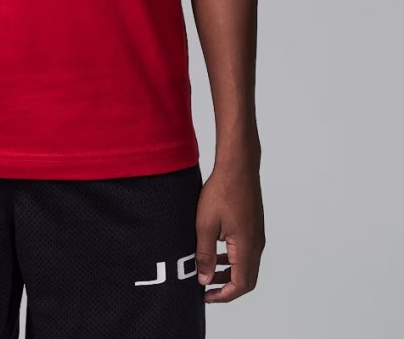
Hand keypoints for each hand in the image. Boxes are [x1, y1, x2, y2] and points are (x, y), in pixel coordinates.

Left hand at [194, 162, 265, 302]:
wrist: (238, 165)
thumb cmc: (222, 190)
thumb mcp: (205, 224)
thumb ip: (205, 254)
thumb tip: (204, 280)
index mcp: (246, 247)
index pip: (240, 285)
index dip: (223, 295)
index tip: (206, 296)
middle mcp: (256, 244)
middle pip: (247, 279)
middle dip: (226, 287)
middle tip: (206, 288)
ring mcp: (257, 235)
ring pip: (247, 265)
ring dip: (229, 273)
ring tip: (208, 271)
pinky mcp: (254, 226)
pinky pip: (247, 251)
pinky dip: (233, 259)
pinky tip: (217, 250)